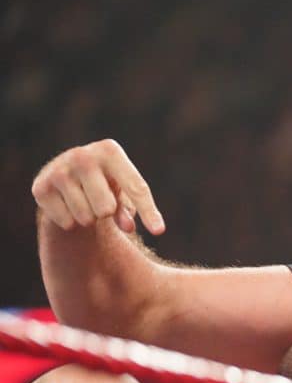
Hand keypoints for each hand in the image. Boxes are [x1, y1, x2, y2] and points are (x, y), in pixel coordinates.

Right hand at [32, 139, 164, 234]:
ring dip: (89, 218)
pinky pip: (67, 222)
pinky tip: (68, 205)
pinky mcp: (41, 187)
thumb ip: (130, 210)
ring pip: (86, 218)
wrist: (69, 177)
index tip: (160, 231)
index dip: (149, 212)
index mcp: (110, 151)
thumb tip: (127, 226)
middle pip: (106, 209)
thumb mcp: (124, 193)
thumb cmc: (108, 184)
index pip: (136, 187)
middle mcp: (82, 156)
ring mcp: (59, 170)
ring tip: (85, 202)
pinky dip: (71, 222)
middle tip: (101, 201)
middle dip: (107, 213)